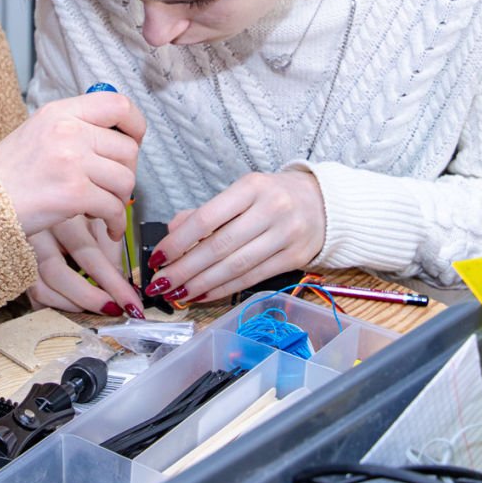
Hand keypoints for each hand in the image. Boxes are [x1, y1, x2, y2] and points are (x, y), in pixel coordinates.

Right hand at [0, 93, 145, 239]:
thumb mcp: (39, 132)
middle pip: (128, 148)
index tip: (133, 141)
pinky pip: (113, 208)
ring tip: (103, 206)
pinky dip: (114, 222)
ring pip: (125, 179)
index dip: (135, 125)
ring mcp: (72, 162)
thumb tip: (116, 134)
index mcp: (61, 112)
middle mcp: (69, 131)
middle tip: (112, 185)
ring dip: (120, 199)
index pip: (118, 104)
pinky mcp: (73, 194)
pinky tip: (106, 226)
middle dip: (126, 171)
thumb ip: (75, 127)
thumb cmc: (8, 173)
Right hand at [25, 216, 145, 318]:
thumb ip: (109, 250)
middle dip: (91, 298)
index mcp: (59, 215)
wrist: (41, 196)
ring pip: (41, 287)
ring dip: (71, 305)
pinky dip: (53, 304)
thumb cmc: (76, 209)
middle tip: (114, 310)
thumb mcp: (96, 221)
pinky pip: (32, 293)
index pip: (89, 255)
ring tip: (95, 309)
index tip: (131, 302)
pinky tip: (72, 306)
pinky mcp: (17, 263)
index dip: (113, 283)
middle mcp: (37, 230)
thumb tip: (120, 283)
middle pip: (58, 273)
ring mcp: (22, 248)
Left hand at [148, 170, 325, 303]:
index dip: (178, 242)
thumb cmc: (273, 196)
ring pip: (235, 267)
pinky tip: (203, 295)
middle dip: (184, 269)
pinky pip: (252, 278)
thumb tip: (173, 233)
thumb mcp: (242, 192)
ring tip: (177, 294)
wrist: (324, 204)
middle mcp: (271, 210)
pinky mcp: (294, 259)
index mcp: (252, 187)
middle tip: (161, 284)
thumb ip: (206, 211)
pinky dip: (224, 289)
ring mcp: (285, 236)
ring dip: (200, 284)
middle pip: (219, 247)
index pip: (207, 218)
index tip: (157, 258)